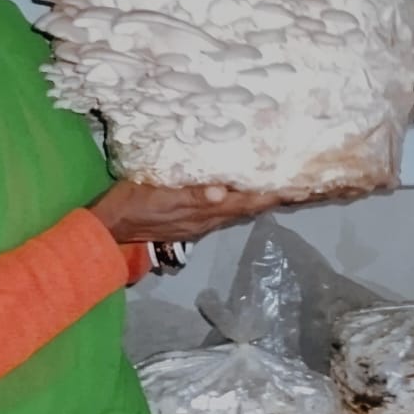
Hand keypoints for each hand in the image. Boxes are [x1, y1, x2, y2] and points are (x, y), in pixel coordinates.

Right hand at [87, 179, 281, 244]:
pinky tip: (245, 192)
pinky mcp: (191, 219)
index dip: (272, 195)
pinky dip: (242, 200)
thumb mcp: (160, 195)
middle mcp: (209, 219)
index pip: (248, 202)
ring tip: (282, 187)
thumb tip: (223, 192)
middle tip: (302, 185)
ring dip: (261, 199)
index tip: (298, 188)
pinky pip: (225, 209)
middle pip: (249, 206)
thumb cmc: (134, 204)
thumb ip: (191, 196)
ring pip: (239, 209)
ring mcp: (201, 221)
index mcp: (205, 211)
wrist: (112, 227)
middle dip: (274, 196)